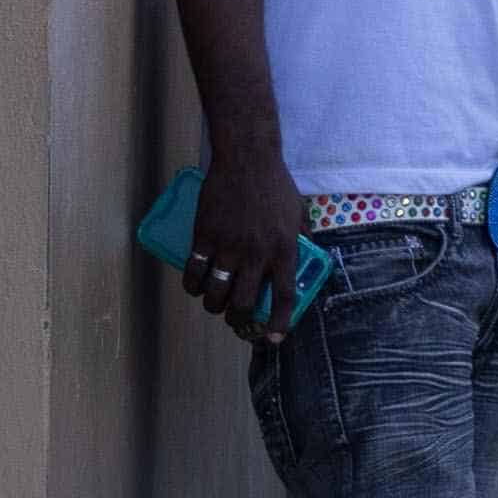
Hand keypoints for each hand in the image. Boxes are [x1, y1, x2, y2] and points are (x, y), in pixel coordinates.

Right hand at [184, 155, 311, 343]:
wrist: (247, 158)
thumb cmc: (276, 184)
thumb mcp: (299, 213)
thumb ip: (302, 239)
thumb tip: (306, 257)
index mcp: (284, 250)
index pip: (283, 296)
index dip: (279, 322)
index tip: (274, 338)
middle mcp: (257, 253)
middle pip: (244, 303)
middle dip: (238, 320)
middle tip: (235, 319)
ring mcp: (229, 245)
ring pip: (216, 293)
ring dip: (213, 306)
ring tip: (214, 304)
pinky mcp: (205, 235)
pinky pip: (194, 271)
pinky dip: (192, 285)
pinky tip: (194, 286)